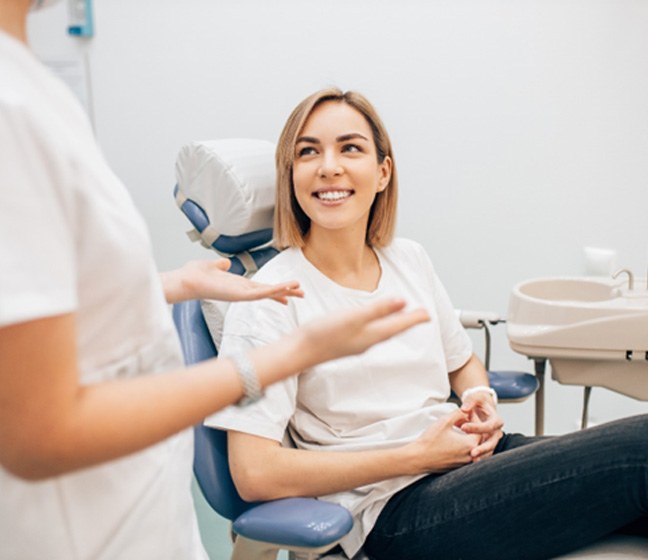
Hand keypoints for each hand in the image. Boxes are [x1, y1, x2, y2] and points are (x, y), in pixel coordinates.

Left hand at [161, 258, 303, 303]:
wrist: (186, 280)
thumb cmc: (195, 275)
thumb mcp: (212, 266)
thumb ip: (221, 265)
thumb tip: (225, 263)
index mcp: (238, 285)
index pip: (262, 288)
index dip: (276, 289)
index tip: (289, 292)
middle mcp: (242, 291)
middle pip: (269, 292)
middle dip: (286, 292)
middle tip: (302, 294)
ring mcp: (242, 294)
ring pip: (268, 293)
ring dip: (284, 291)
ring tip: (300, 290)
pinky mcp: (240, 295)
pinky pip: (261, 294)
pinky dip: (274, 291)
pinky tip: (285, 289)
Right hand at [299, 298, 429, 364]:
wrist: (299, 352)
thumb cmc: (324, 334)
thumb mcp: (354, 317)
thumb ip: (378, 310)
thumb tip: (403, 301)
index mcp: (372, 335)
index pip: (399, 325)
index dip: (414, 318)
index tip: (429, 314)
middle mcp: (367, 341)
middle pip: (394, 330)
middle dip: (408, 322)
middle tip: (421, 316)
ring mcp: (356, 344)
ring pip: (382, 332)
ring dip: (394, 324)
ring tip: (401, 318)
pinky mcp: (345, 342)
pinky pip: (370, 333)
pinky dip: (378, 326)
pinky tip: (372, 324)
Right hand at [405, 409, 481, 473]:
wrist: (418, 458)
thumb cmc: (431, 440)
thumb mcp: (444, 421)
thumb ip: (458, 413)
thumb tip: (466, 410)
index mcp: (470, 444)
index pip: (480, 429)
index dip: (473, 419)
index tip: (465, 413)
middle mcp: (470, 456)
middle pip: (478, 439)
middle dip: (472, 428)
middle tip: (461, 420)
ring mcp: (464, 463)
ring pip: (473, 447)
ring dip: (468, 437)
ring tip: (458, 429)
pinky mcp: (457, 467)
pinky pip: (466, 455)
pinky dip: (464, 446)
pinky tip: (453, 440)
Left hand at [459, 394, 503, 461]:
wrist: (482, 408)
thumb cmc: (478, 402)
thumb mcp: (475, 398)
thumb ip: (470, 401)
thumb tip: (464, 409)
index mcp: (496, 420)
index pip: (488, 426)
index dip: (476, 427)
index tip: (462, 427)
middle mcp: (497, 431)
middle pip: (493, 442)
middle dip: (483, 448)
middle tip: (472, 452)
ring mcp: (493, 440)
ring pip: (490, 450)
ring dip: (482, 455)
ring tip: (472, 459)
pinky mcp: (488, 445)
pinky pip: (486, 454)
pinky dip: (480, 457)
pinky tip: (471, 462)